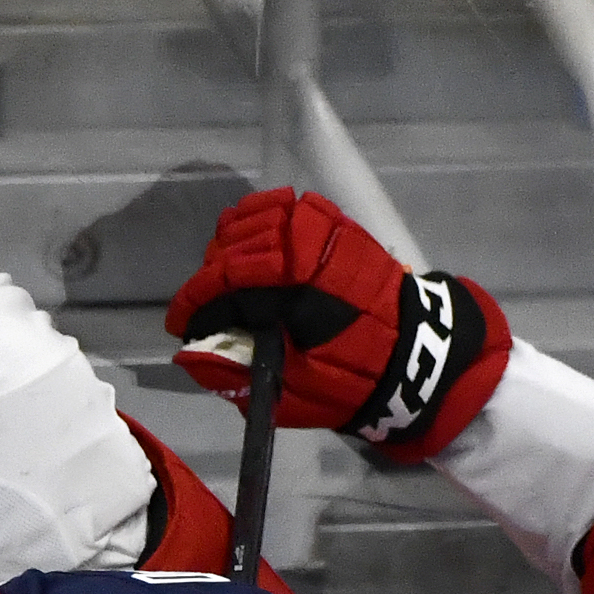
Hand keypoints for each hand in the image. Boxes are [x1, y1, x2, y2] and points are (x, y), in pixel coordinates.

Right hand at [165, 188, 509, 461]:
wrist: (414, 354)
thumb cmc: (353, 378)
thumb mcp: (292, 388)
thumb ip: (235, 371)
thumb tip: (189, 351)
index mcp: (295, 286)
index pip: (224, 282)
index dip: (193, 304)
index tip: (179, 325)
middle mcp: (304, 244)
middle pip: (230, 247)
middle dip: (210, 280)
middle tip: (207, 311)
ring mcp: (319, 225)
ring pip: (250, 218)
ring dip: (228, 248)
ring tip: (226, 281)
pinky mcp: (331, 220)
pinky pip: (278, 205)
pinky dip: (256, 220)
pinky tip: (250, 246)